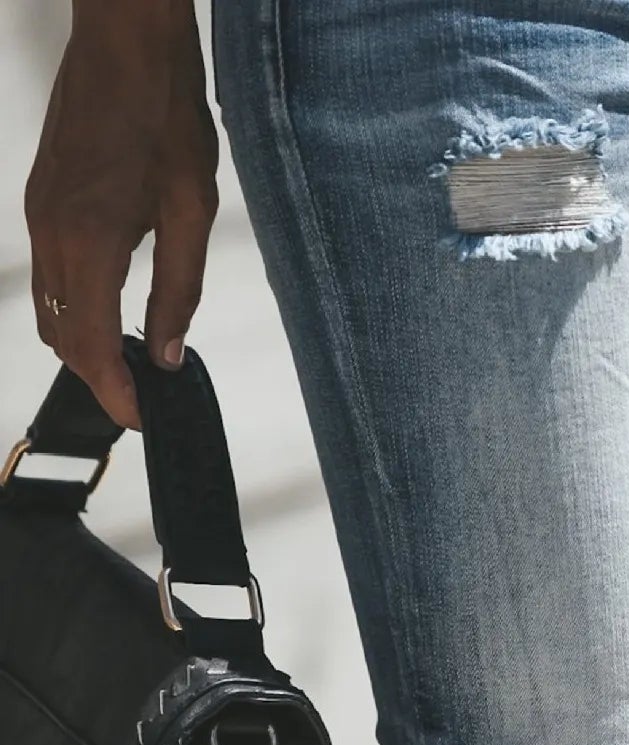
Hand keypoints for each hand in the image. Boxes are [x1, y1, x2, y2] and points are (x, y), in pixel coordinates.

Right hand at [24, 0, 217, 429]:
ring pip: (49, 310)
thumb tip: (170, 352)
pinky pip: (49, 275)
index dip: (115, 393)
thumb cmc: (164, 114)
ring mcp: (39, 214)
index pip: (92, 347)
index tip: (140, 418)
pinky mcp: (41, 199)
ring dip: (84, 345)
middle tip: (140, 399)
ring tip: (132, 364)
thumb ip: (180, 289)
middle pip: (62, 337)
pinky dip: (76, 308)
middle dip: (98, 378)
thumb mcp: (190, 212)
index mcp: (91, 241)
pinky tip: (114, 313)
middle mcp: (52, 232)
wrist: (126, 44)